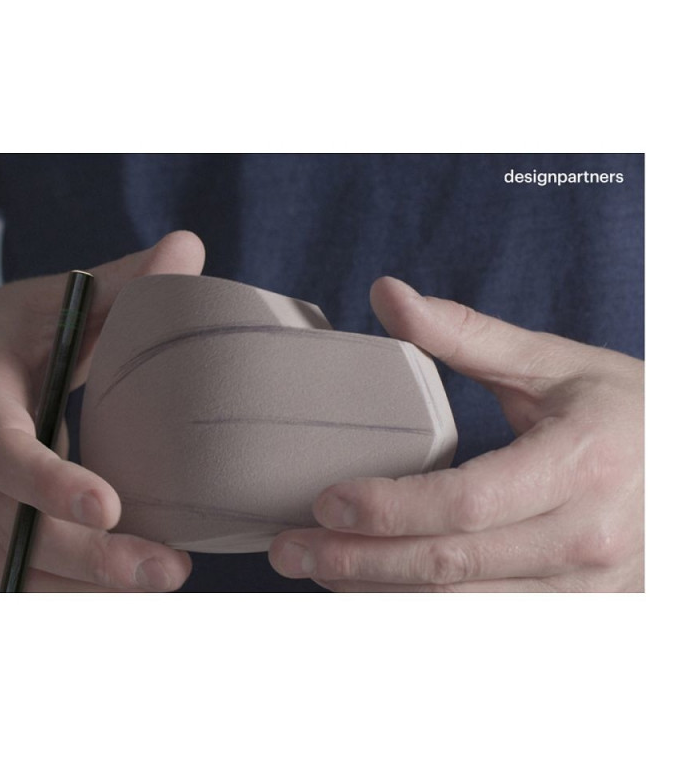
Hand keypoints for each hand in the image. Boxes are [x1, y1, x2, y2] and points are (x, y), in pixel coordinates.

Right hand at [0, 231, 204, 591]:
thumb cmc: (9, 334)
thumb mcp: (53, 301)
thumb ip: (121, 282)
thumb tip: (189, 247)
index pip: (2, 451)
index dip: (49, 483)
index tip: (111, 505)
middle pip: (17, 528)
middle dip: (92, 557)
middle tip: (169, 567)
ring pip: (20, 566)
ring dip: (89, 587)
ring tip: (166, 579)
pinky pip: (21, 575)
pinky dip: (72, 592)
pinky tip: (129, 593)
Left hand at [269, 277, 643, 591]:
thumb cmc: (625, 408)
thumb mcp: (554, 362)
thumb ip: (466, 333)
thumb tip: (387, 294)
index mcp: (580, 465)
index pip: (466, 503)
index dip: (388, 508)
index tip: (324, 500)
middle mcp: (584, 539)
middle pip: (450, 565)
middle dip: (358, 560)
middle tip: (289, 548)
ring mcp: (585, 587)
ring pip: (462, 604)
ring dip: (377, 593)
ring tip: (314, 569)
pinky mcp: (576, 609)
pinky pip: (486, 618)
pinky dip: (421, 610)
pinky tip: (373, 590)